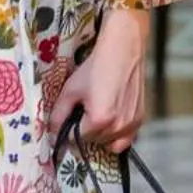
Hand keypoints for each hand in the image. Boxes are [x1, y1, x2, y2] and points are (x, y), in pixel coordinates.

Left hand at [49, 9, 147, 154]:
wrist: (123, 49)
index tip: (68, 119)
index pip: (75, 139)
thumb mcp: (71, 90)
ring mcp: (132, 124)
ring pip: (109, 143)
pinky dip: (117, 135)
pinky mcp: (140, 118)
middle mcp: (118, 126)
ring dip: (100, 135)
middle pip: (93, 142)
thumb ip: (58, 116)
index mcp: (99, 120)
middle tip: (83, 111)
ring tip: (98, 115)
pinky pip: (125, 139)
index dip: (67, 129)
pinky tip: (112, 120)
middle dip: (84, 131)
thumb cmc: (96, 67)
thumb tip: (52, 134)